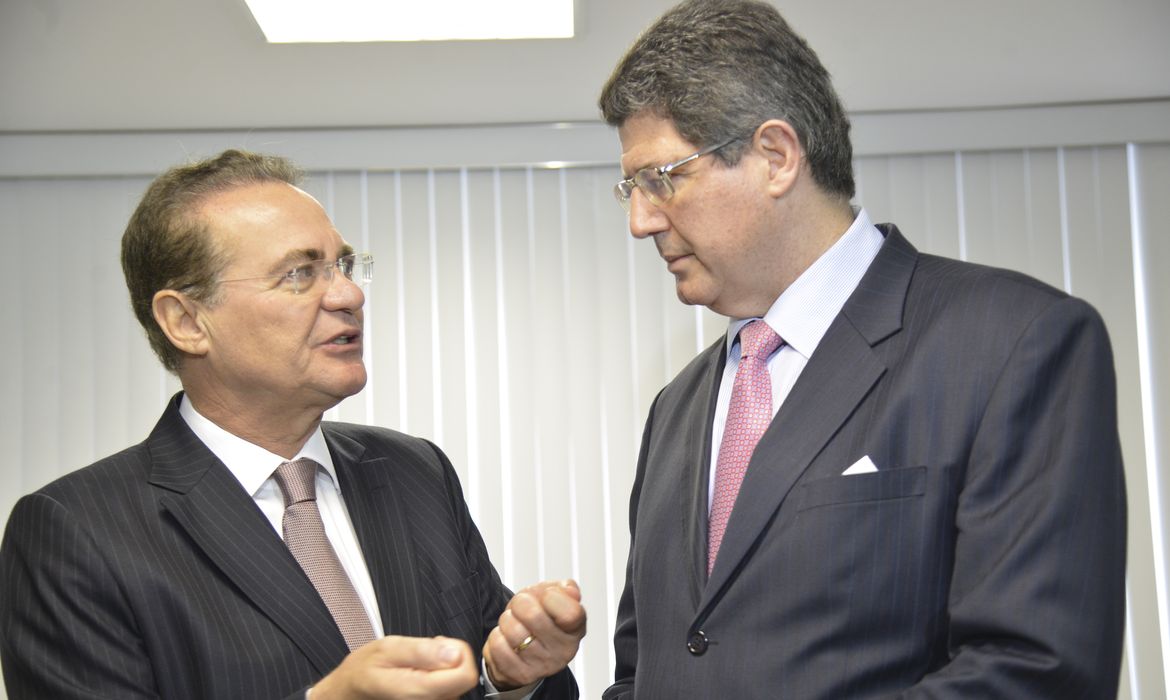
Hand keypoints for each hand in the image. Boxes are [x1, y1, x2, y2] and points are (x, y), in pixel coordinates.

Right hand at [310, 635, 477, 699]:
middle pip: (462, 679)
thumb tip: (454, 653)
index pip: (466, 675)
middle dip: (449, 660)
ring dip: (442, 669)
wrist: (348, 694)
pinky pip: (446, 691)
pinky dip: (437, 678)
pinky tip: (418, 673)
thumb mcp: (387, 649)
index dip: (459, 654)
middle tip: (422, 653)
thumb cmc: (363, 671)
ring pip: (455, 685)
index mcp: (419, 690)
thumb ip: (422, 651)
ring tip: (415, 663)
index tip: (440, 646)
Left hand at [483, 579, 586, 690]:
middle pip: (533, 615)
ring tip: (513, 623)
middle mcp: (564, 650)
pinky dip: (496, 637)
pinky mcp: (521, 675)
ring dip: (506, 620)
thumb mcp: (553, 597)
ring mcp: (543, 665)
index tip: (546, 595)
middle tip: (521, 605)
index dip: (551, 596)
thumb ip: (564, 588)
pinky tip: (506, 640)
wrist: (523, 648)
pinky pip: (498, 646)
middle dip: (520, 602)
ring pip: (513, 630)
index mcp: (576, 628)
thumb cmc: (539, 618)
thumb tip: (571, 591)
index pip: (570, 612)